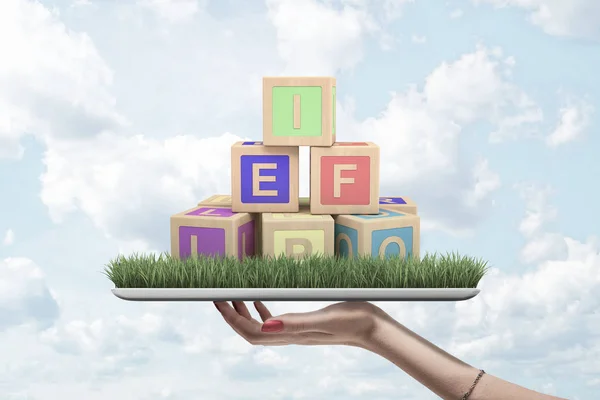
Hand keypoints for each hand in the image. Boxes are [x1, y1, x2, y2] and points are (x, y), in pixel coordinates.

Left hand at [214, 301, 382, 346]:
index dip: (232, 318)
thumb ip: (297, 322)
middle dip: (232, 316)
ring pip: (261, 327)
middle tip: (219, 296)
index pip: (252, 332)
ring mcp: (297, 331)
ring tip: (235, 296)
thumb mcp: (325, 317)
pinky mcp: (305, 324)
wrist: (375, 329)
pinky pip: (276, 321)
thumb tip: (266, 325)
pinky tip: (261, 301)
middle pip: (251, 332)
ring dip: (244, 314)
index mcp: (291, 334)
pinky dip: (262, 312)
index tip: (218, 300)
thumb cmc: (354, 320)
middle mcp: (290, 335)